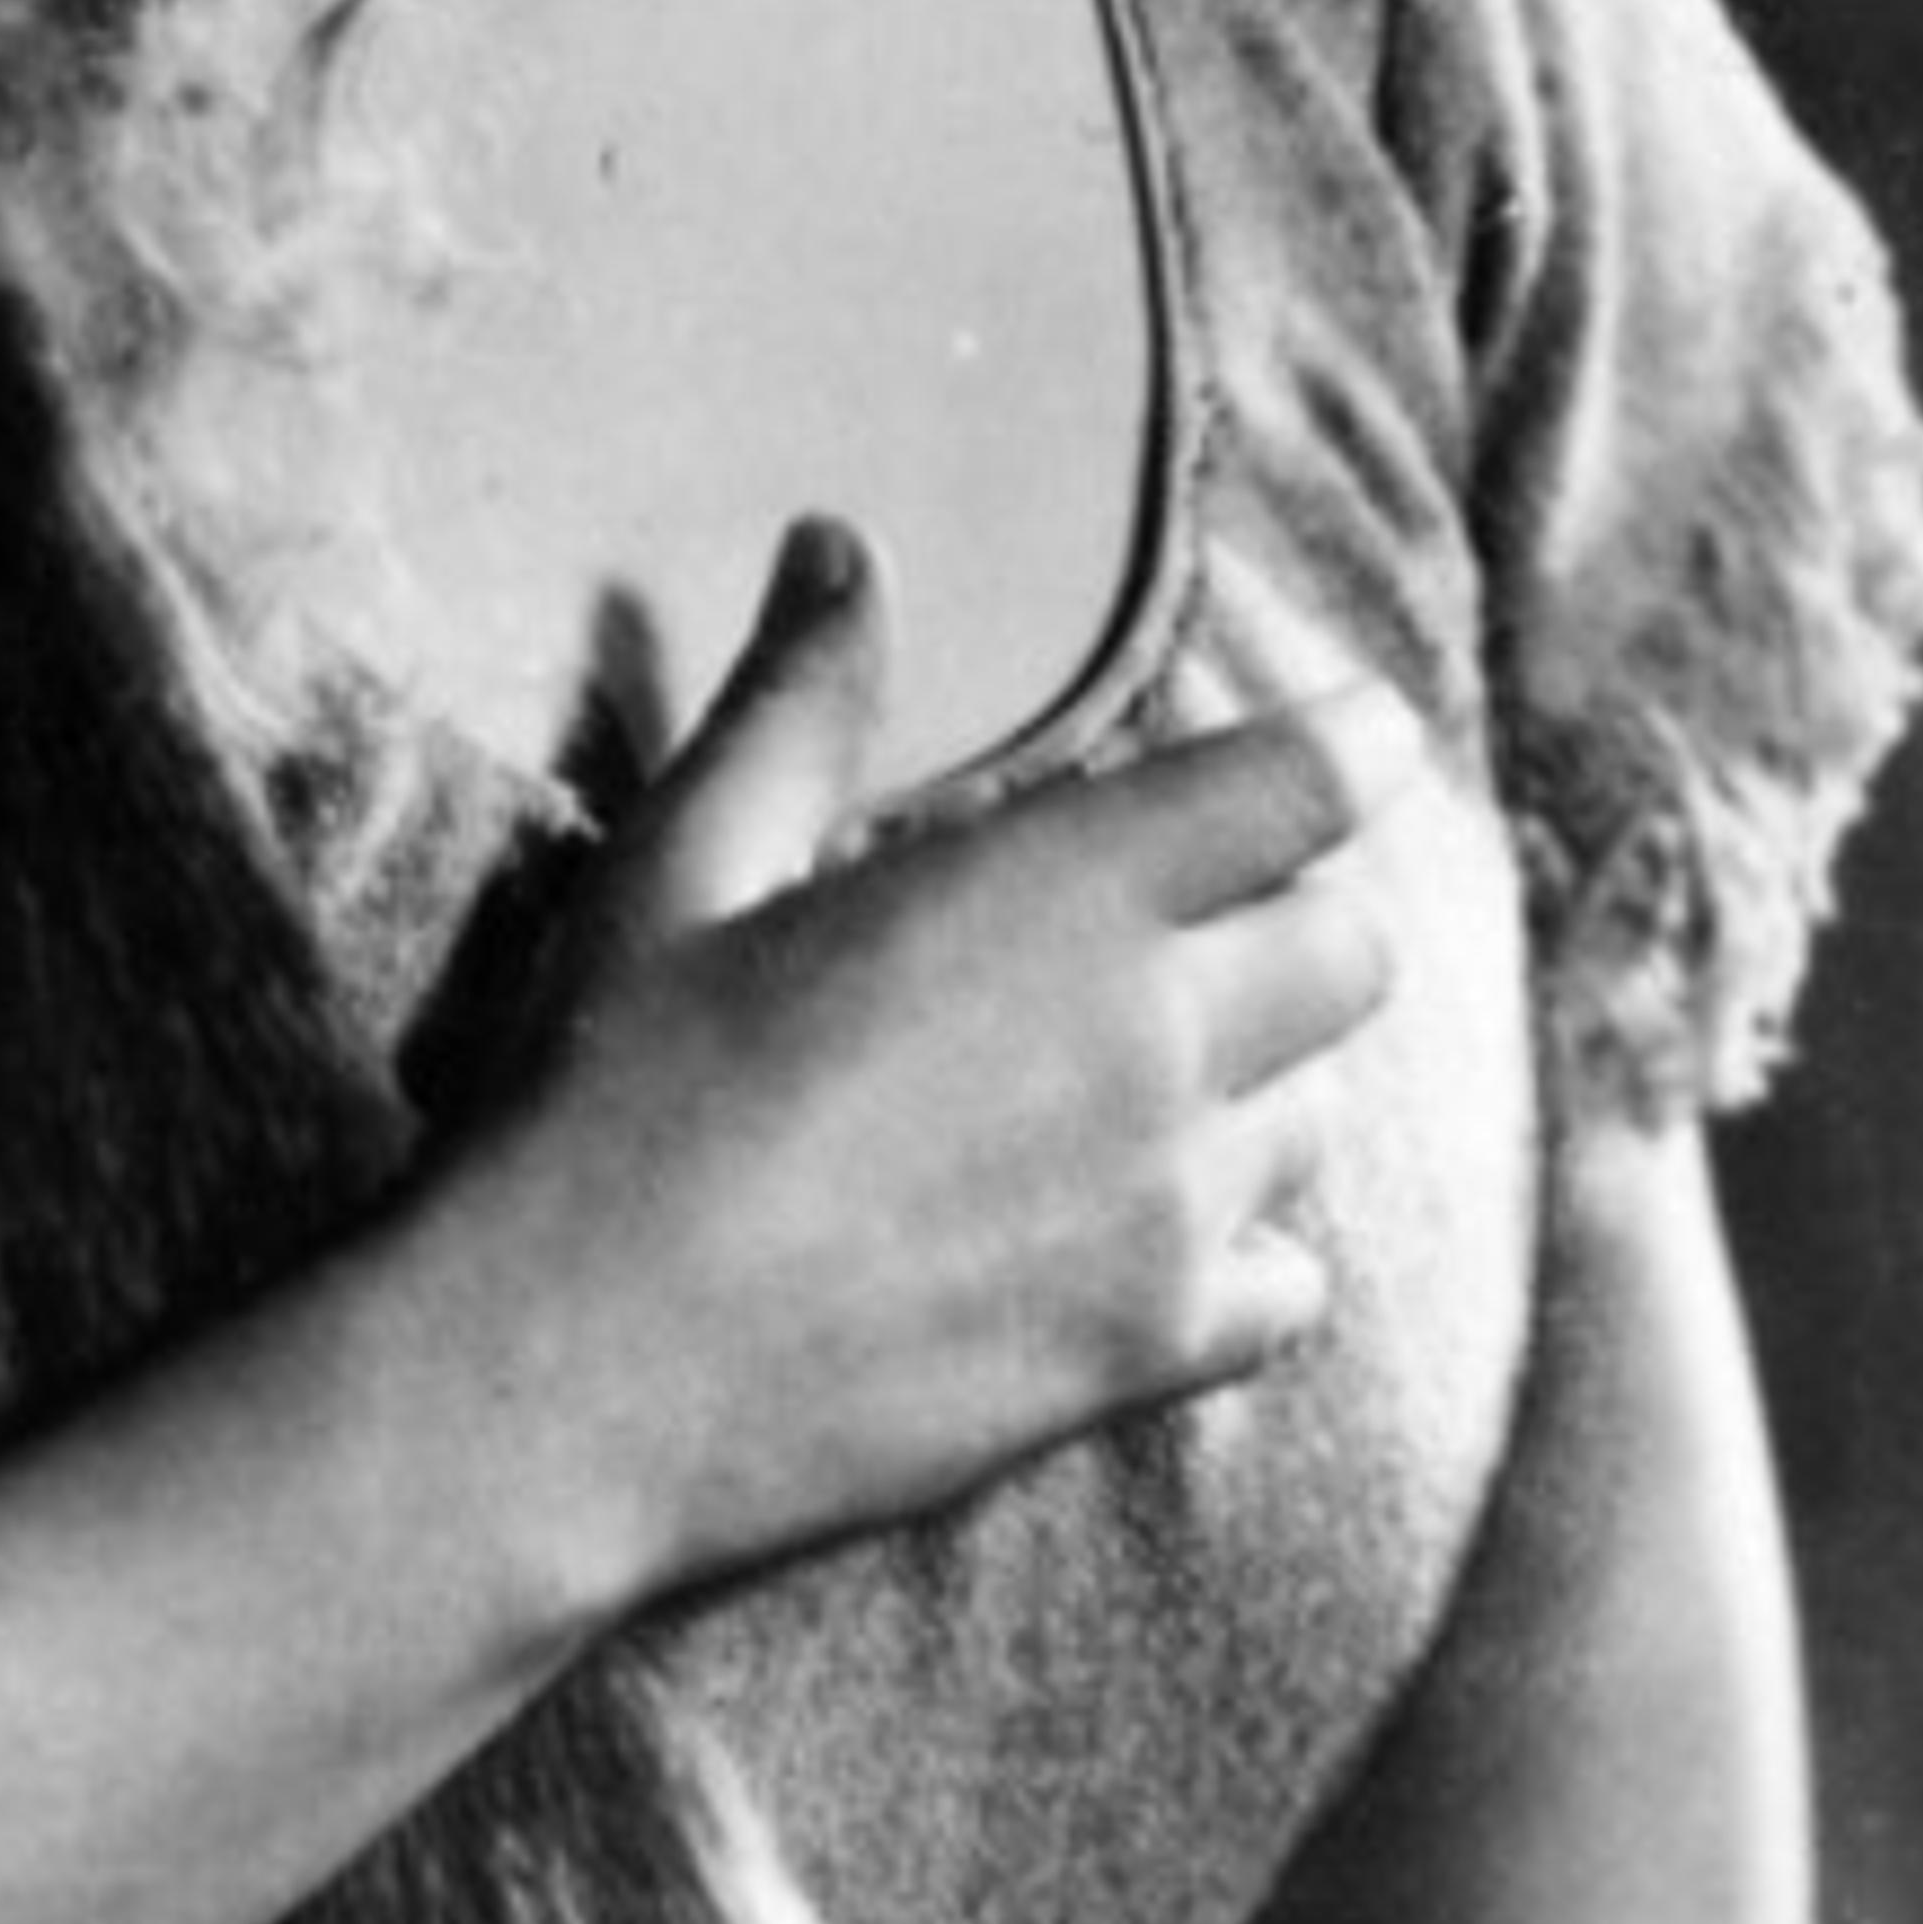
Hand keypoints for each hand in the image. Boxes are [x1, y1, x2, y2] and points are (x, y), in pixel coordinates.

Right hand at [424, 518, 1408, 1615]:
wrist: (570, 1378)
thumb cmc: (608, 1093)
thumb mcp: (687, 862)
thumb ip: (803, 702)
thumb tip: (844, 546)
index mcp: (1056, 891)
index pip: (1311, 784)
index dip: (1342, 752)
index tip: (1335, 747)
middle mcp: (1154, 1041)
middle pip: (1352, 951)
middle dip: (1288, 915)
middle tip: (1168, 929)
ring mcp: (1167, 1212)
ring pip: (1318, 1116)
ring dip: (1253, 1082)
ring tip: (1115, 1088)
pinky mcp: (1148, 1357)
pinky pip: (1291, 1284)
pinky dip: (1242, 1253)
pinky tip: (1123, 1238)